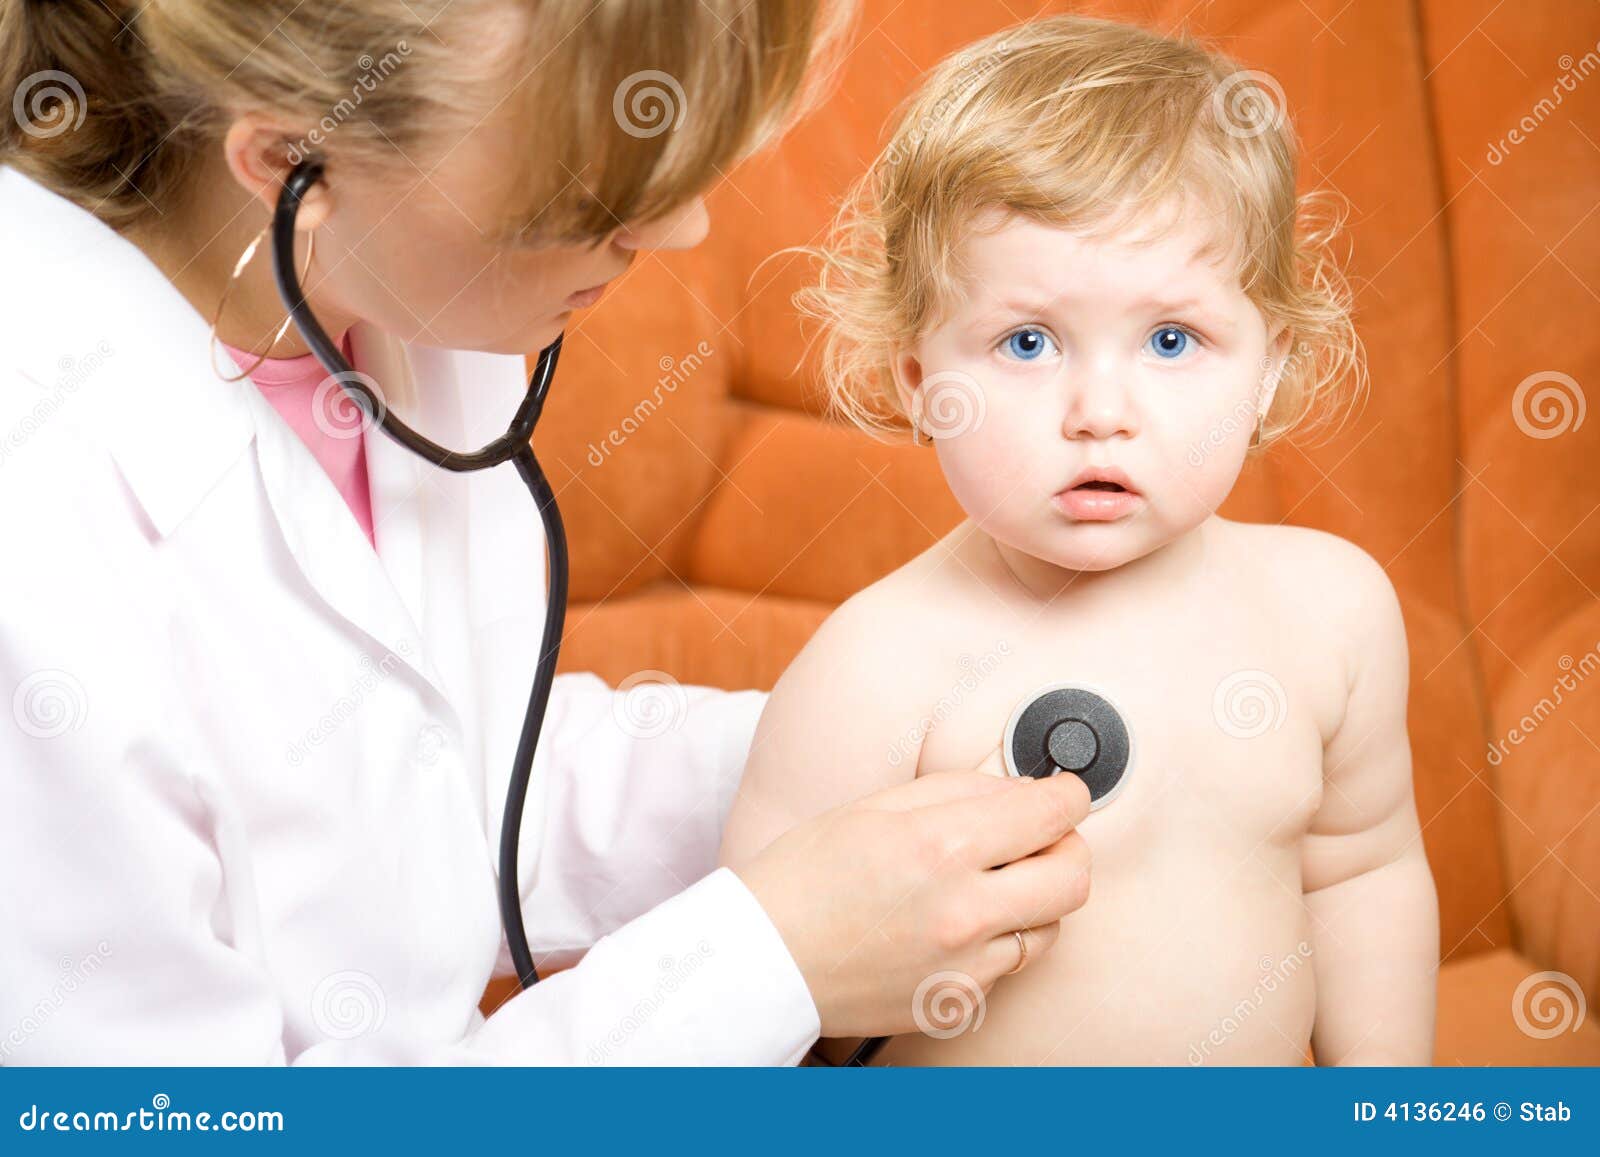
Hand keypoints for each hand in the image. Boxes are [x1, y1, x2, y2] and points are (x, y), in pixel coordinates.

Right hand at [733, 769, 1091, 1037]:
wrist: (759, 961)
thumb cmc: (803, 877)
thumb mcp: (875, 807)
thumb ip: (958, 792)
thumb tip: (1021, 790)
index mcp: (940, 847)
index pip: (1049, 815)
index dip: (1068, 796)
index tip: (1066, 793)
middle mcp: (962, 912)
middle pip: (1073, 878)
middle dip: (1068, 847)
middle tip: (1042, 837)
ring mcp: (963, 967)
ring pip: (1050, 928)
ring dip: (1035, 898)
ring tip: (990, 884)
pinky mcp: (956, 1005)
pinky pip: (1006, 967)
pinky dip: (995, 941)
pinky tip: (954, 925)